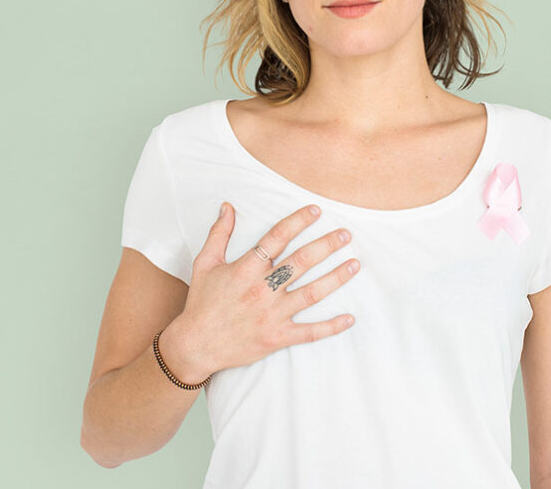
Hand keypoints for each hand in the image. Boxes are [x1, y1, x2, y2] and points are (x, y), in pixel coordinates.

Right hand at [164, 203, 358, 378]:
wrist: (195, 345)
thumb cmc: (201, 302)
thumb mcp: (205, 263)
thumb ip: (219, 233)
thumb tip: (228, 206)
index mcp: (246, 268)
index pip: (277, 238)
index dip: (298, 221)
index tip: (316, 211)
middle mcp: (262, 289)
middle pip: (301, 262)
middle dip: (326, 246)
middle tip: (346, 234)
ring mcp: (272, 314)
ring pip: (311, 293)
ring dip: (336, 278)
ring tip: (355, 264)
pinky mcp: (277, 337)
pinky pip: (309, 332)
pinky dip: (331, 327)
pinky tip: (350, 318)